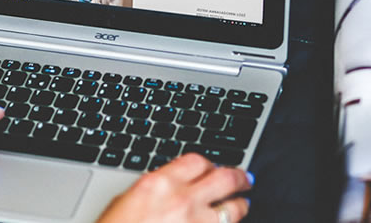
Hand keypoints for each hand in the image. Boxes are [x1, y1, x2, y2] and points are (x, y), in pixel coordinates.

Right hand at [97, 153, 253, 222]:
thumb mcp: (125, 203)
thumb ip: (155, 190)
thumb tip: (172, 186)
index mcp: (159, 184)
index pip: (197, 161)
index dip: (209, 164)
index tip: (213, 168)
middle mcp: (182, 201)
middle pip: (225, 178)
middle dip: (239, 177)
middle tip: (245, 179)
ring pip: (233, 209)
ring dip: (239, 206)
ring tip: (241, 205)